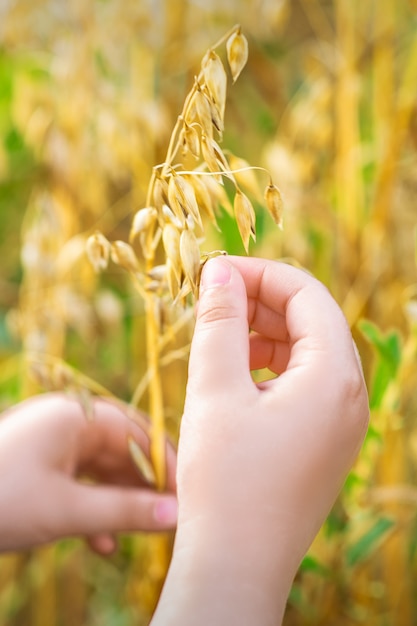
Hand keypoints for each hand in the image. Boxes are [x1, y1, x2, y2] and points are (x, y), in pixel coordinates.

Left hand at [0, 393, 176, 553]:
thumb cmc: (0, 501)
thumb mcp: (66, 510)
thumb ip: (125, 511)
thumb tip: (176, 516)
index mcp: (76, 416)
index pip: (138, 433)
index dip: (166, 464)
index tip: (188, 496)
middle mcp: (67, 422)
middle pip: (123, 450)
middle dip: (145, 486)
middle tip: (170, 518)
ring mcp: (52, 444)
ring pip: (102, 469)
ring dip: (120, 502)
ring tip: (142, 533)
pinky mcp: (39, 466)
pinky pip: (79, 482)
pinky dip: (93, 509)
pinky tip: (102, 544)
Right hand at [152, 256, 368, 624]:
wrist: (236, 565)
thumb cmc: (224, 478)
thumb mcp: (215, 388)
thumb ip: (220, 321)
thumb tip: (220, 271)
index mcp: (335, 376)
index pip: (307, 294)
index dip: (260, 274)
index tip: (215, 272)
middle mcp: (351, 396)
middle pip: (312, 321)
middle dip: (261, 302)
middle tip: (212, 299)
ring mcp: (342, 422)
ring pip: (308, 353)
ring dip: (264, 334)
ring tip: (220, 336)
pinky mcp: (325, 441)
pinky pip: (305, 385)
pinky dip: (271, 367)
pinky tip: (236, 374)